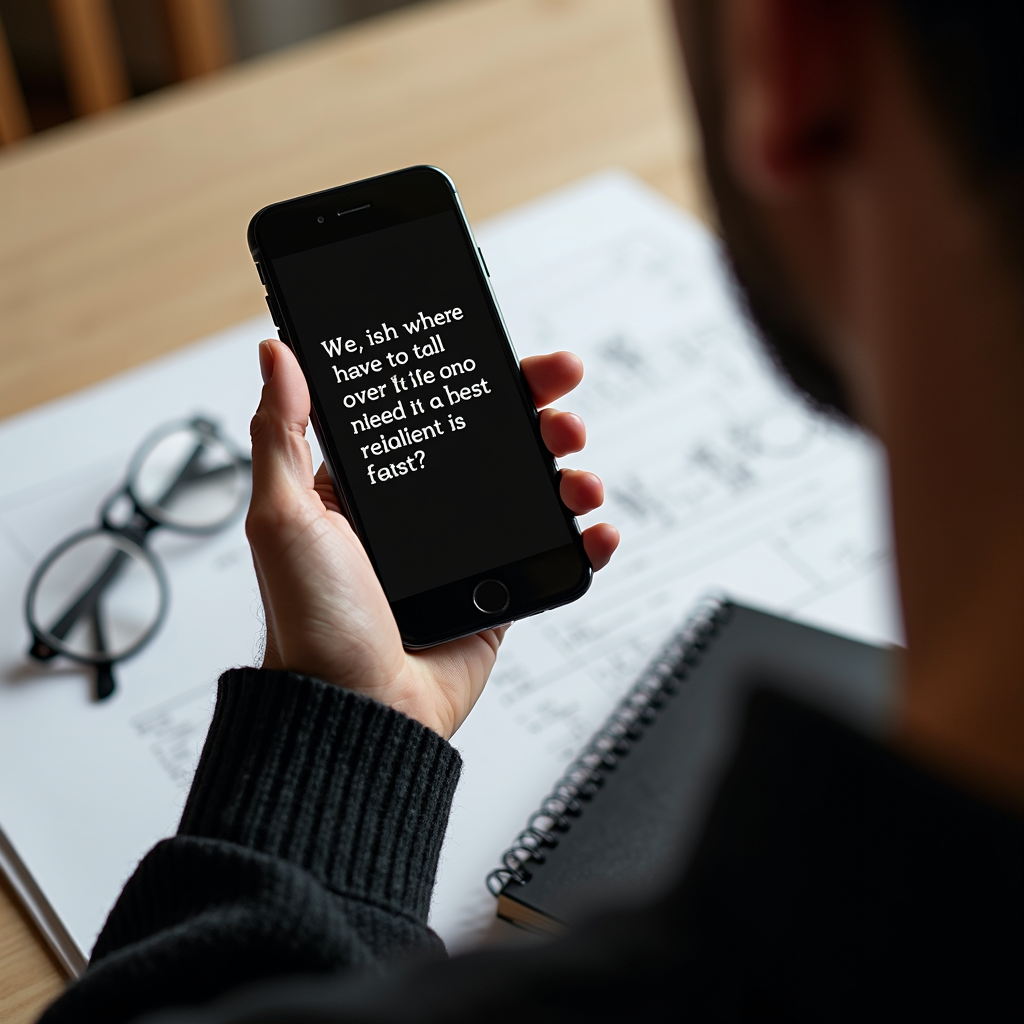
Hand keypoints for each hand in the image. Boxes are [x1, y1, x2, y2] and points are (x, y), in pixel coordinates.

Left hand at [246, 340, 618, 739]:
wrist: (356, 712)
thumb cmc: (311, 622)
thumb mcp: (283, 516)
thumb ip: (282, 432)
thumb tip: (277, 353)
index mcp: (375, 485)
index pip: (435, 410)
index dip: (477, 378)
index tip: (511, 356)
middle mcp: (424, 512)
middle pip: (497, 443)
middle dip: (539, 413)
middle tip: (561, 405)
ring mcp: (467, 552)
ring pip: (534, 492)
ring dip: (569, 471)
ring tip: (576, 477)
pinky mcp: (499, 591)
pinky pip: (553, 554)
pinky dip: (585, 537)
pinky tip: (596, 526)